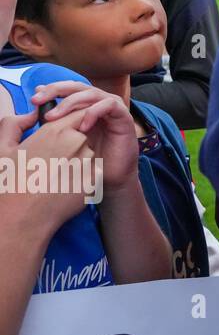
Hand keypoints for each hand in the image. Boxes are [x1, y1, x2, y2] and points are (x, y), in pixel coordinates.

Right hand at [0, 110, 94, 232]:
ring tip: (51, 178)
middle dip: (69, 144)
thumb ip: (15, 123)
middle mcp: (77, 143)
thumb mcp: (2, 148)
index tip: (59, 134)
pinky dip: (79, 178)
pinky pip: (90, 173)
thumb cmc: (9, 184)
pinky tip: (60, 188)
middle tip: (48, 162)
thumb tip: (31, 115)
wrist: (21, 220)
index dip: (69, 122)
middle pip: (81, 136)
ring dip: (75, 162)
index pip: (77, 114)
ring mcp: (88, 163)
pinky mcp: (94, 181)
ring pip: (87, 155)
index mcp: (56, 132)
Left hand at [34, 82, 138, 193]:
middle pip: (76, 86)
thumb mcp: (66, 139)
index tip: (33, 101)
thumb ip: (55, 123)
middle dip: (55, 91)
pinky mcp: (123, 115)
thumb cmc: (88, 158)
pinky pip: (109, 105)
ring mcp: (112, 106)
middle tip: (37, 102)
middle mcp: (98, 101)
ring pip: (91, 93)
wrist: (111, 176)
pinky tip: (82, 127)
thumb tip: (36, 108)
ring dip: (70, 102)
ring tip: (53, 117)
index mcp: (84, 104)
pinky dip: (94, 112)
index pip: (66, 88)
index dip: (49, 90)